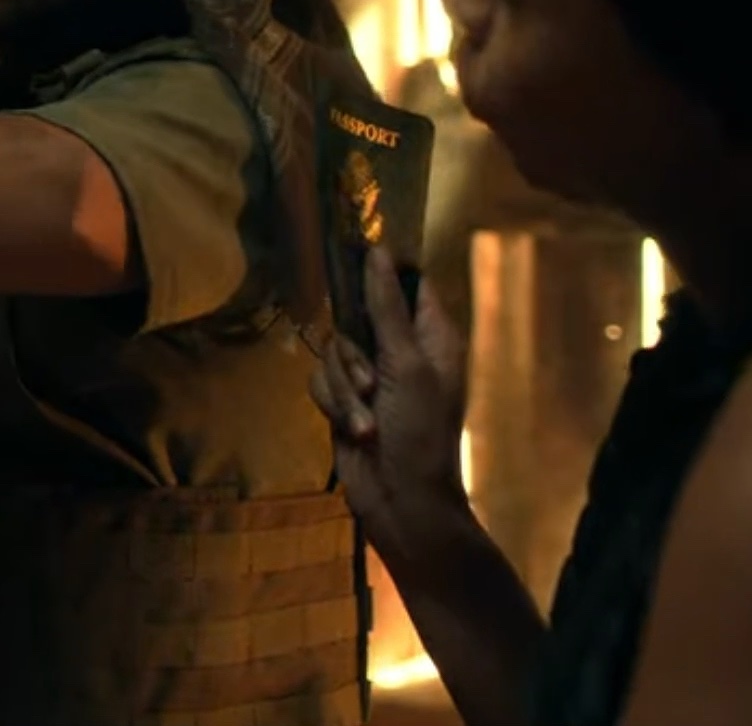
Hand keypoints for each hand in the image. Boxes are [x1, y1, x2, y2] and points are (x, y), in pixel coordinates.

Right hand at [308, 246, 475, 569]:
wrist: (401, 501)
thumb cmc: (419, 433)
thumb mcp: (406, 366)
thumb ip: (386, 308)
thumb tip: (378, 251)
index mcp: (431, 336)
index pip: (408, 284)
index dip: (382, 274)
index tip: (353, 268)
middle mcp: (400, 350)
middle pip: (356, 314)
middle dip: (353, 352)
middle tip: (369, 381)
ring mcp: (370, 376)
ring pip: (333, 350)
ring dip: (343, 388)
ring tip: (365, 420)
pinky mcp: (343, 401)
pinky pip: (320, 380)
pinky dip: (333, 405)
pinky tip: (351, 430)